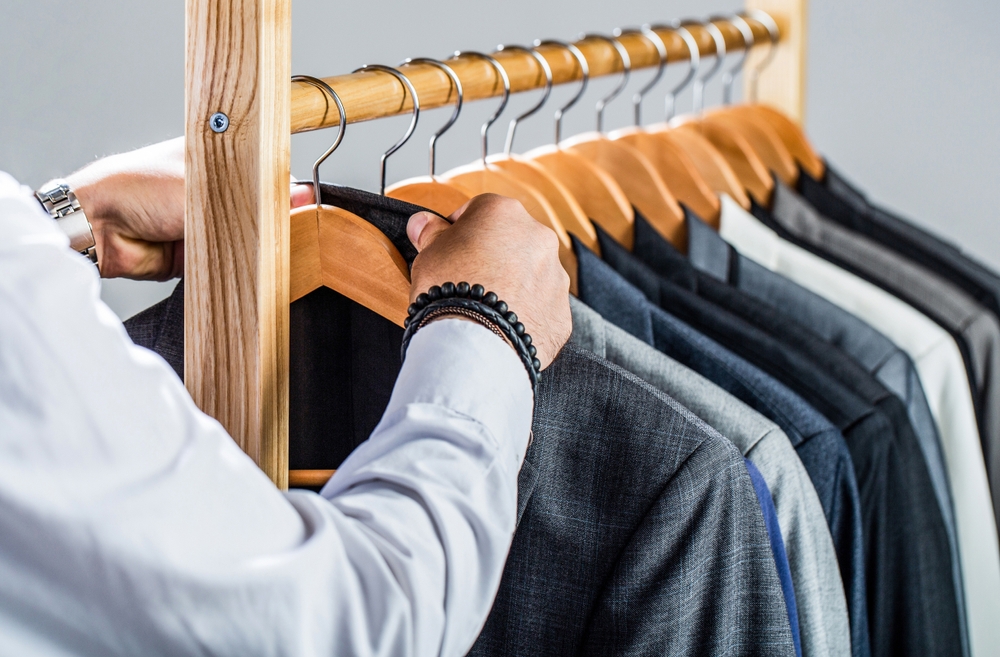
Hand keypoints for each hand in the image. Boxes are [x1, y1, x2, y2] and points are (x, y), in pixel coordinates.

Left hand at [63, 138, 316, 279]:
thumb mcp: (206, 185)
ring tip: (272, 245)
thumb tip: (300, 193)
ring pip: (244, 236)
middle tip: (292, 226)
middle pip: (257, 206)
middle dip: (270, 218)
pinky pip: (227, 261)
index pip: (262, 170)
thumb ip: (255, 196)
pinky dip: (234, 264)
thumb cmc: (141, 187)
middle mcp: (211, 191)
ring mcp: (204, 223)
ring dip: (252, 242)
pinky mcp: (198, 254)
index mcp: (214, 159)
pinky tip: (251, 264)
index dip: (282, 185)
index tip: (304, 199)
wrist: (100, 226)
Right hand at [406, 194, 571, 368]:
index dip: (460, 232)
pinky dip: (524, 315)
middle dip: (492, 257)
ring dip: (512, 286)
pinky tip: (502, 327)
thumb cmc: (449, 290)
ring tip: (485, 309)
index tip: (448, 251)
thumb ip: (431, 234)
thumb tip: (423, 222)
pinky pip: (540, 309)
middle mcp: (538, 237)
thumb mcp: (428, 253)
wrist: (475, 342)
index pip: (478, 212)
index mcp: (504, 212)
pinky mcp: (561, 312)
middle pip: (511, 242)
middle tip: (467, 281)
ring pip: (530, 275)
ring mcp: (555, 276)